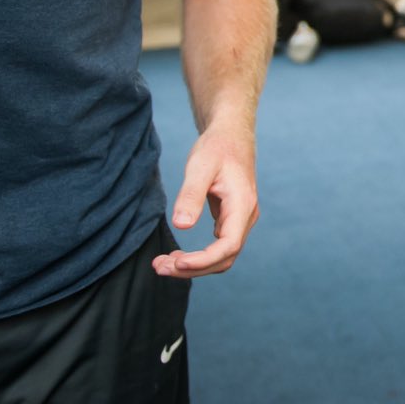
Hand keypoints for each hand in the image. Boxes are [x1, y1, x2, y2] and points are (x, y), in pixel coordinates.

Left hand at [155, 122, 259, 277]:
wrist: (231, 134)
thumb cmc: (217, 147)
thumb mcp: (200, 166)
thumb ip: (191, 195)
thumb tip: (181, 226)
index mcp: (242, 205)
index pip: (228, 246)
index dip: (203, 260)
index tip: (176, 263)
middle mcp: (246, 216)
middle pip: (224, 258)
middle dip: (193, 268)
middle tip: (159, 266)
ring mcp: (240, 219)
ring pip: (222, 256)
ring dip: (195, 266)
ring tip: (163, 263)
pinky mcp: (231, 219)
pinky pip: (219, 247)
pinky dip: (199, 257)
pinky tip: (178, 255)